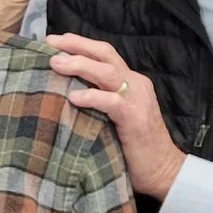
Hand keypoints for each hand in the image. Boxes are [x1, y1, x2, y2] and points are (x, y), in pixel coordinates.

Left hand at [44, 32, 184, 198]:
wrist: (163, 171)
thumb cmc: (133, 147)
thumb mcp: (113, 117)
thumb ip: (97, 101)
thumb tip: (62, 92)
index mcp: (130, 81)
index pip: (104, 54)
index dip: (79, 44)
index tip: (53, 41)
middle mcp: (135, 84)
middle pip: (105, 54)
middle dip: (76, 45)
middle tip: (49, 43)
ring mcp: (137, 99)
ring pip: (107, 72)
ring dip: (79, 65)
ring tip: (55, 64)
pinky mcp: (135, 118)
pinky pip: (112, 101)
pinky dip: (91, 97)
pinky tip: (72, 97)